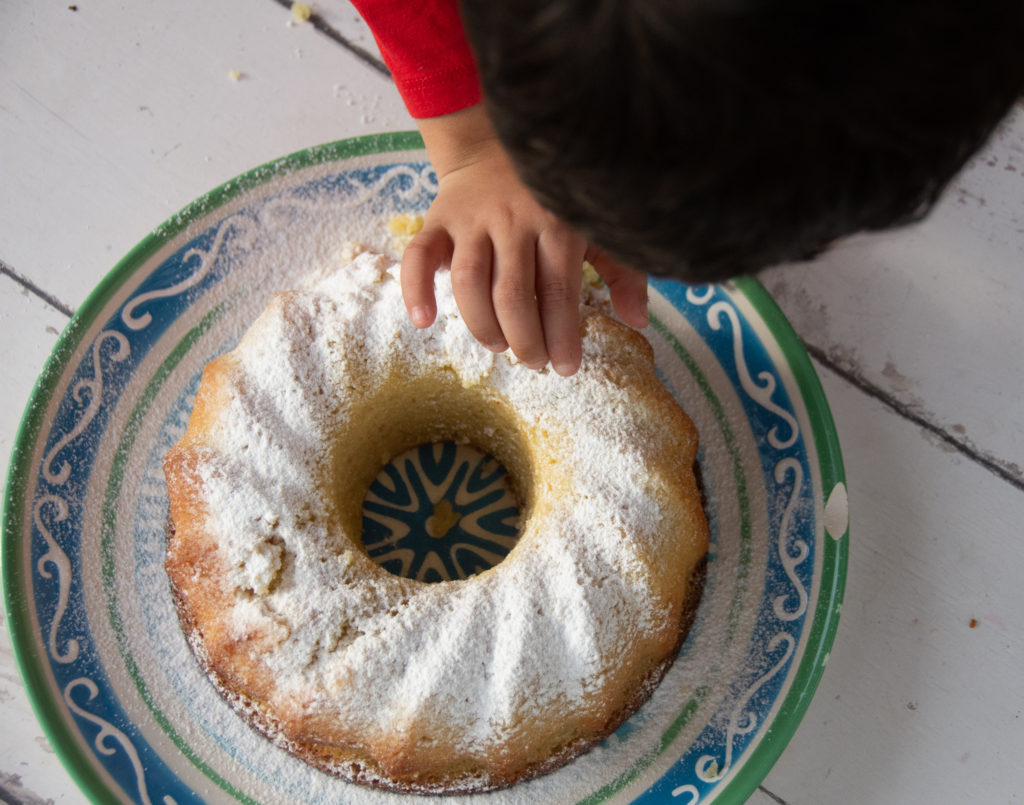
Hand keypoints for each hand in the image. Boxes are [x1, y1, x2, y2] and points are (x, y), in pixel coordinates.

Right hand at [402, 106, 647, 376]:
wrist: (498, 141)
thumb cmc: (554, 196)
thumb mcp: (595, 225)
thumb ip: (621, 271)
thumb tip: (638, 320)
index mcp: (557, 224)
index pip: (558, 290)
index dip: (562, 334)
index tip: (566, 367)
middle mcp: (513, 221)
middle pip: (513, 292)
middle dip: (524, 338)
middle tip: (533, 363)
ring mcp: (472, 220)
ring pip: (469, 281)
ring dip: (482, 323)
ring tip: (498, 346)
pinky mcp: (438, 219)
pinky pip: (418, 255)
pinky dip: (415, 288)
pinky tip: (423, 320)